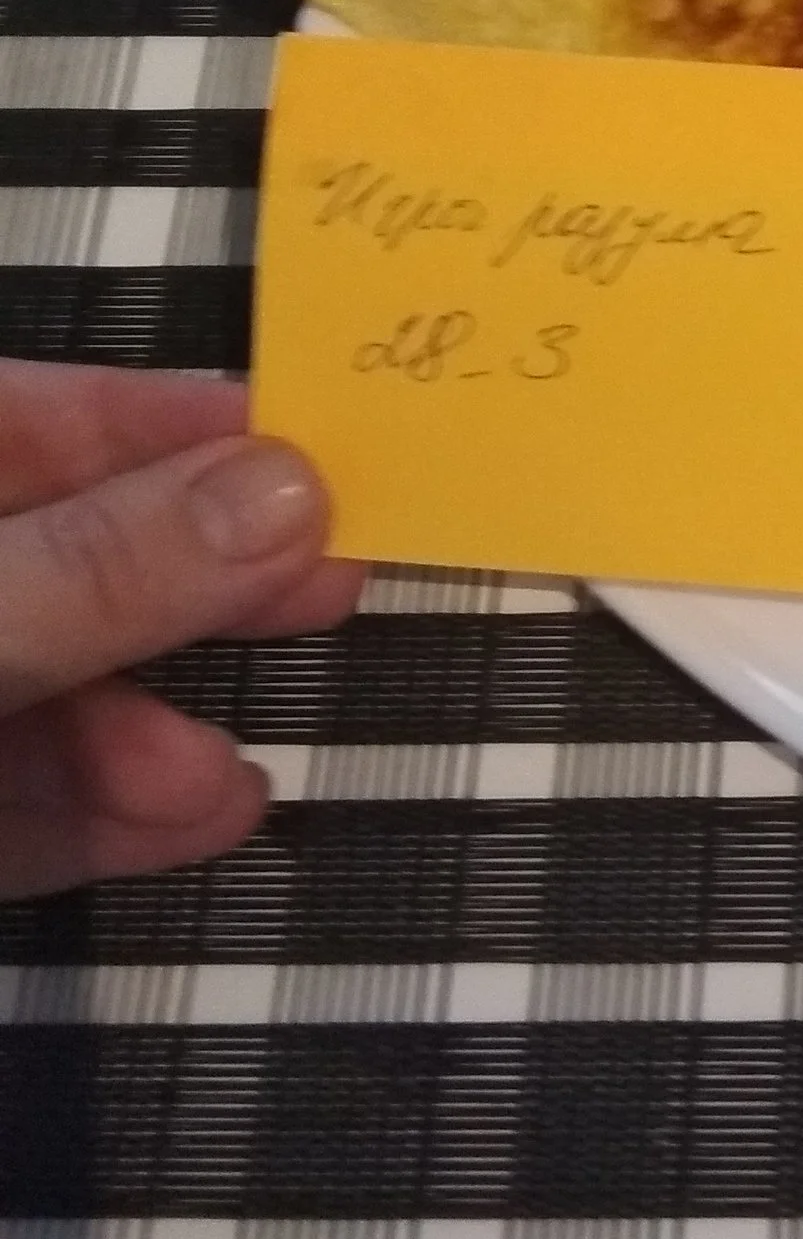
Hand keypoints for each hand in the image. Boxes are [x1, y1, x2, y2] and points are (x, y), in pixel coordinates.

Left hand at [0, 361, 364, 900]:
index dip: (160, 421)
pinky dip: (97, 815)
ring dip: (146, 734)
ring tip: (237, 769)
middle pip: (55, 556)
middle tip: (334, 580)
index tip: (310, 437)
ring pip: (38, 694)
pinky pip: (7, 801)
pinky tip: (200, 820)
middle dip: (189, 579)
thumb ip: (100, 570)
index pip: (24, 418)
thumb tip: (292, 488)